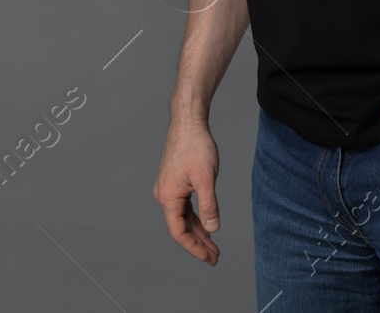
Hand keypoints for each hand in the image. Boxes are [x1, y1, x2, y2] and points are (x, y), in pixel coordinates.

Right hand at [153, 119, 220, 265]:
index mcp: (168, 197)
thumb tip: (212, 229)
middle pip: (180, 228)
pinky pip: (184, 207)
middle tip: (215, 257)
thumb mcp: (206, 178)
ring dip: (198, 232)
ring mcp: (169, 189)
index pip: (178, 232)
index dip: (194, 248)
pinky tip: (206, 226)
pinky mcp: (175, 183)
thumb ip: (208, 205)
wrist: (188, 122)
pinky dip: (196, 218)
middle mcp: (164, 196)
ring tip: (213, 246)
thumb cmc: (196, 146)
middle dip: (198, 244)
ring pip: (183, 218)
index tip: (209, 257)